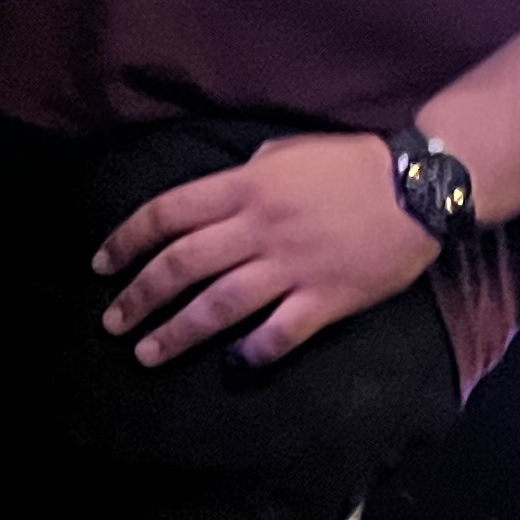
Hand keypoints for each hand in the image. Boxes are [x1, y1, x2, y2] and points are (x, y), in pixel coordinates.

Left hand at [95, 130, 441, 367]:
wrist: (418, 188)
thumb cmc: (351, 165)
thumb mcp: (287, 153)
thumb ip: (245, 179)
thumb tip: (215, 204)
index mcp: (245, 187)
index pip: (167, 214)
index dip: (126, 241)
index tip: (102, 267)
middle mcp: (259, 228)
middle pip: (181, 265)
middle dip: (139, 296)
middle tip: (113, 323)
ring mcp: (291, 267)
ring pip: (218, 304)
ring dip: (177, 332)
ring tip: (147, 354)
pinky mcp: (325, 299)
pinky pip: (279, 333)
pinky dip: (253, 352)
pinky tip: (233, 366)